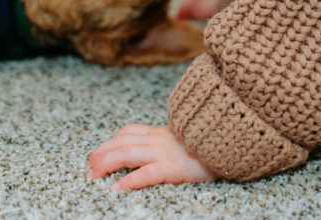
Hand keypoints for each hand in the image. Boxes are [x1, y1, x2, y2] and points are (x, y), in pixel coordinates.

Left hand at [87, 124, 217, 189]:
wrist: (232, 135)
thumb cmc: (213, 141)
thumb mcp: (188, 136)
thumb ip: (172, 140)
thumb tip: (160, 148)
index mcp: (161, 133)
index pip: (128, 132)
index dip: (109, 142)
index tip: (96, 154)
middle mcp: (158, 140)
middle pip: (120, 142)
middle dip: (100, 155)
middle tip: (88, 170)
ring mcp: (164, 152)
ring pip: (126, 153)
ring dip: (105, 164)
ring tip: (93, 177)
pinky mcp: (173, 167)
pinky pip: (147, 173)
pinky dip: (130, 180)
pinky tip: (117, 188)